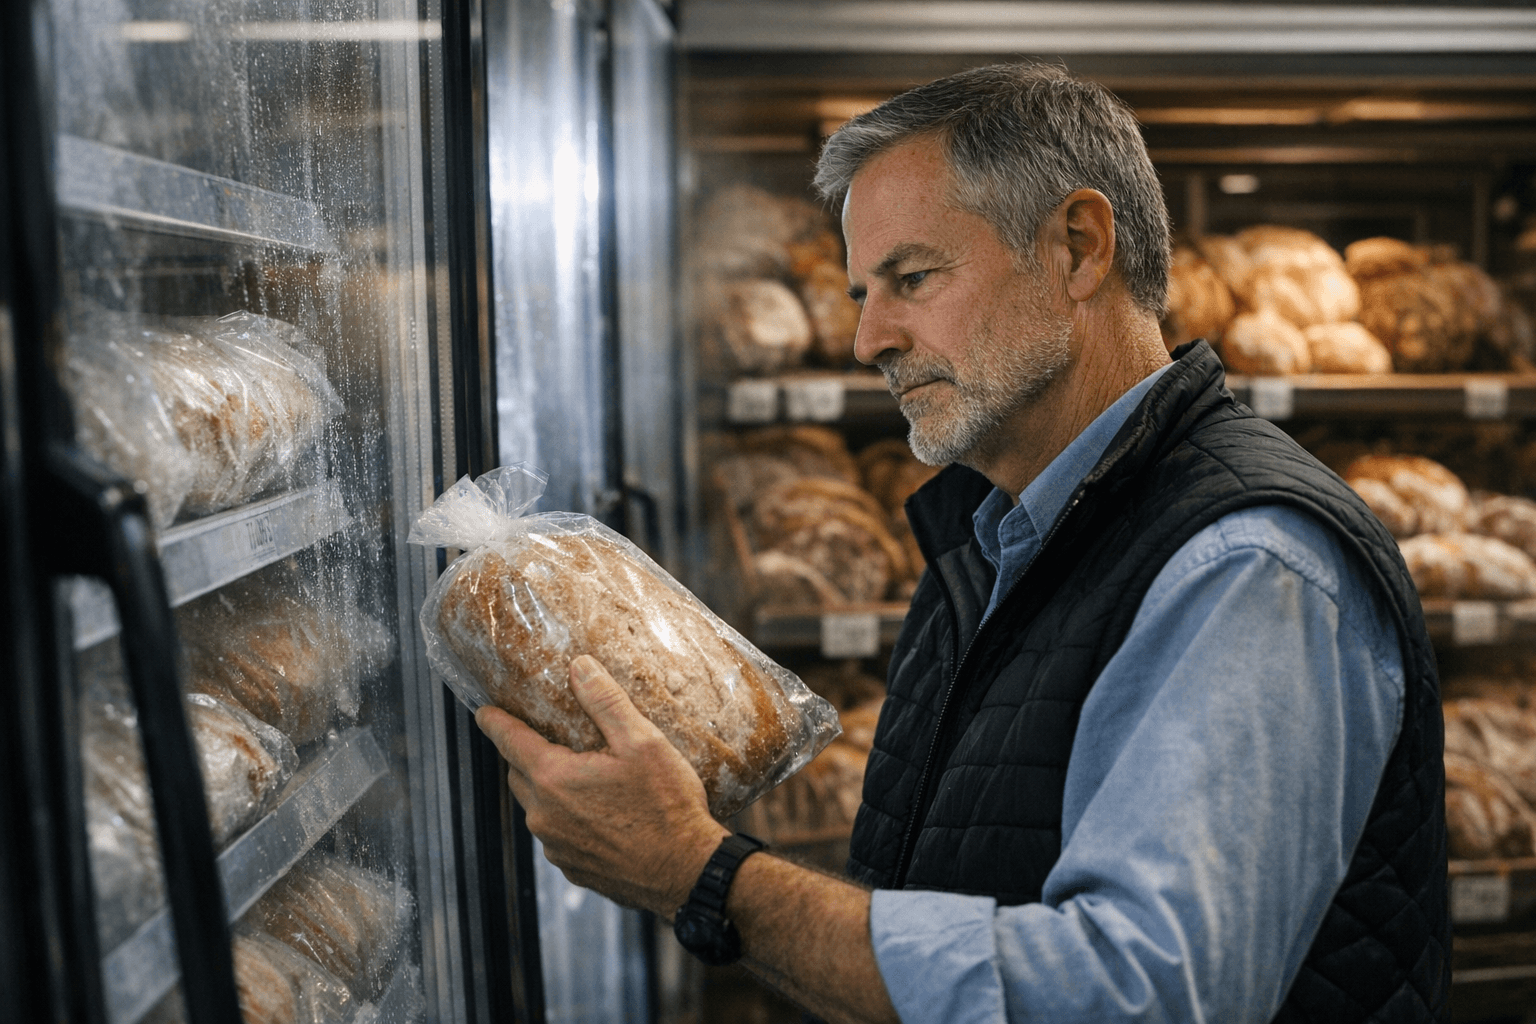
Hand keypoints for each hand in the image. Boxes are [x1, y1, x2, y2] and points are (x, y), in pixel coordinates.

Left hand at [474, 654, 729, 915]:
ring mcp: (556, 847)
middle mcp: (544, 816)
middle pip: (519, 774)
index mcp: (553, 779)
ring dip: (551, 788)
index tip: (483, 711)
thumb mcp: (642, 742)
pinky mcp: (573, 869)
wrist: (687, 872)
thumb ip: (605, 701)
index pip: (508, 741)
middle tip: (549, 736)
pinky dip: (568, 818)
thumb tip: (579, 666)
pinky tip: (601, 812)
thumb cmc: (667, 806)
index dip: (494, 721)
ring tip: (583, 775)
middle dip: (526, 754)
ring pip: (539, 806)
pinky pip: (558, 834)